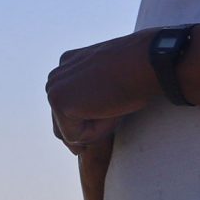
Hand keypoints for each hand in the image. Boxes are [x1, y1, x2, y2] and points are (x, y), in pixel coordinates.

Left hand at [46, 33, 161, 154]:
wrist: (146, 61)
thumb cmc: (135, 73)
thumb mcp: (107, 83)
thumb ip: (90, 97)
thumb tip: (83, 127)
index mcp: (66, 67)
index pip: (69, 112)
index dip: (93, 118)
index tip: (112, 100)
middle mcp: (54, 77)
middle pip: (62, 125)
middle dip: (89, 127)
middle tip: (114, 105)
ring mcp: (53, 89)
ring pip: (70, 132)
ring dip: (95, 129)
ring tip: (113, 104)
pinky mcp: (59, 102)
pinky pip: (76, 137)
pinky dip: (96, 131)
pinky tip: (110, 108)